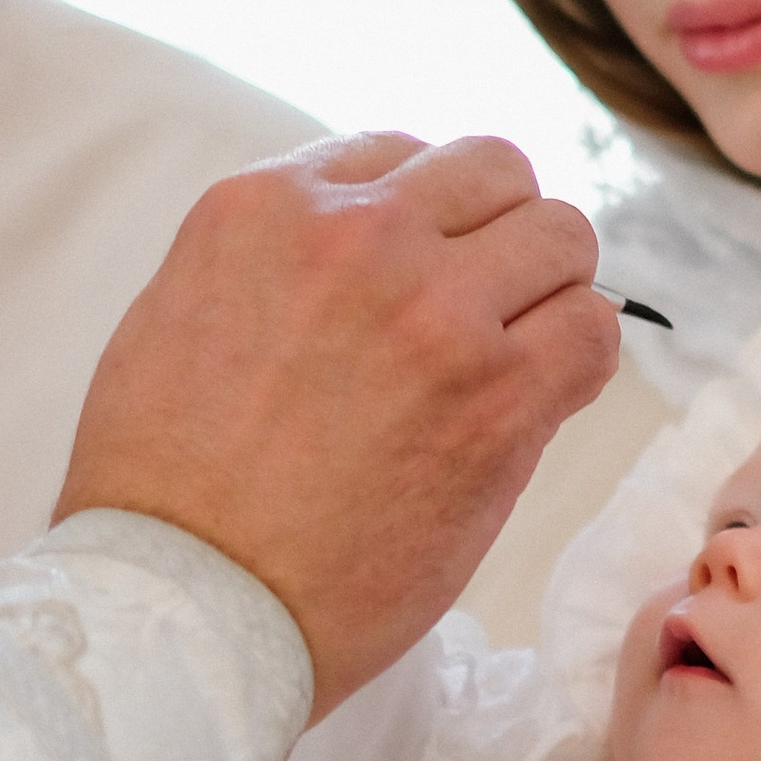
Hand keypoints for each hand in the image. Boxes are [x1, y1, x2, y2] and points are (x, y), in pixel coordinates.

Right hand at [55, 132, 616, 718]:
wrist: (187, 607)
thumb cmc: (166, 492)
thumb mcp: (176, 315)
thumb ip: (273, 259)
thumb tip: (361, 245)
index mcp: (265, 206)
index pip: (397, 153)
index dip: (421, 221)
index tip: (417, 278)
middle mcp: (357, 234)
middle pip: (494, 172)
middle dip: (496, 234)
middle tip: (480, 311)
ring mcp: (436, 310)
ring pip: (563, 236)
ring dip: (548, 292)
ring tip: (510, 359)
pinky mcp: (497, 395)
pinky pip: (594, 331)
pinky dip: (579, 359)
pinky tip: (535, 403)